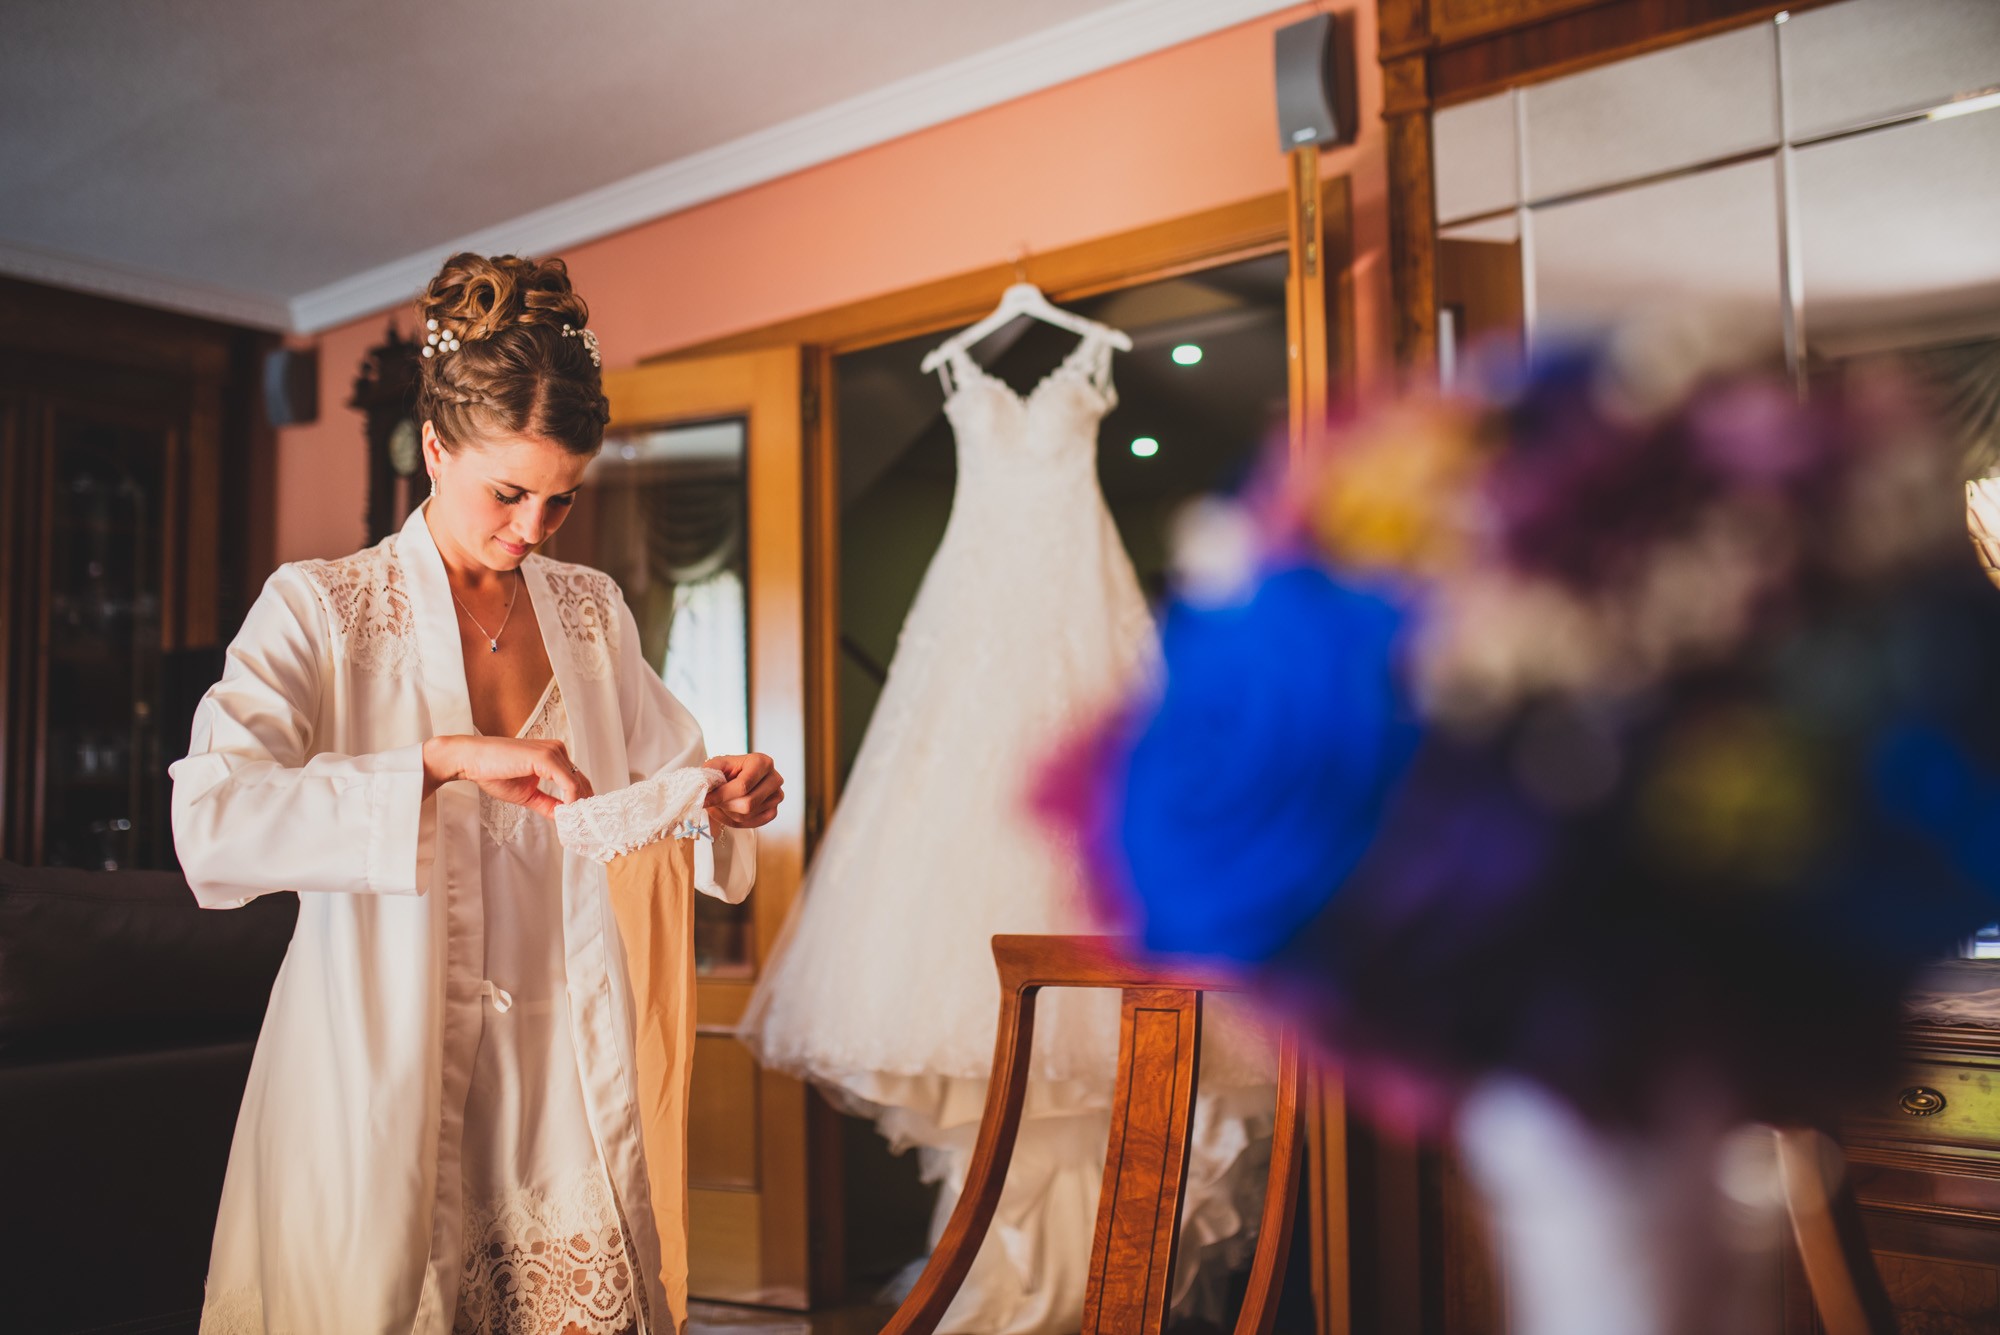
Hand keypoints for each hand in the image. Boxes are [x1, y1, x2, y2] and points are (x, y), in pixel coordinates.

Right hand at [423, 735, 592, 817]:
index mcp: (553, 756)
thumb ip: (547, 803)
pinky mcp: (545, 757)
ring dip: (579, 806)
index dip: (581, 802)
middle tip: (584, 828)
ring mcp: (552, 752)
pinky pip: (568, 782)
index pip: (576, 780)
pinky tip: (567, 813)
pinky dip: (571, 800)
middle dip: (584, 805)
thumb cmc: (493, 772)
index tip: (580, 822)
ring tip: (576, 825)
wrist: (471, 760)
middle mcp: (557, 750)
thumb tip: (564, 816)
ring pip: (578, 783)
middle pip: (581, 781)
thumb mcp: (527, 794)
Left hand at [703, 753, 782, 829]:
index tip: (704, 800)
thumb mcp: (715, 766)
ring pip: (747, 815)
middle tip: (713, 801)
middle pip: (747, 803)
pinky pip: (752, 823)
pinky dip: (736, 821)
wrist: (736, 778)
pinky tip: (730, 810)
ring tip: (722, 803)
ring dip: (728, 813)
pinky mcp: (773, 811)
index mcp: (762, 762)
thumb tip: (702, 793)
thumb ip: (708, 776)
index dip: (721, 795)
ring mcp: (777, 796)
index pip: (743, 786)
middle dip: (725, 805)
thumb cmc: (727, 771)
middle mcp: (774, 778)